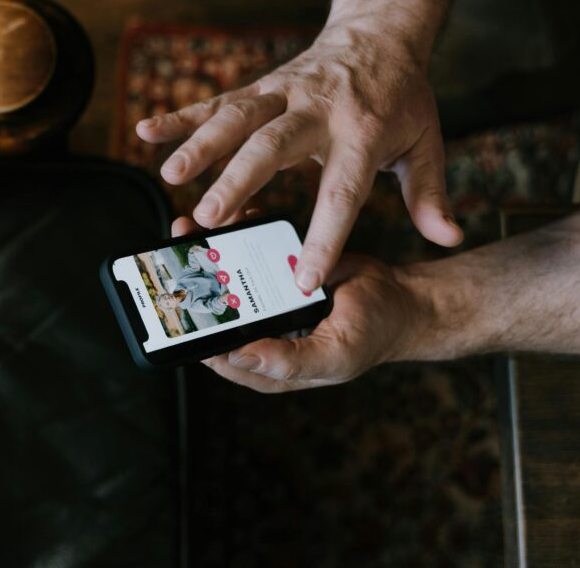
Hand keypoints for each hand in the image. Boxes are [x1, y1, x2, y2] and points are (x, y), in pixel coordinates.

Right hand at [137, 24, 463, 292]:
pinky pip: (216, 100)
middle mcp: (318, 111)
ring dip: (200, 144)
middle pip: (274, 147)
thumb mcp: (426, 143)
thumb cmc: (401, 98)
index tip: (303, 278)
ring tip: (169, 176)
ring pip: (237, 118)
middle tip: (211, 217)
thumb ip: (431, 195)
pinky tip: (146, 131)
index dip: (323, 237)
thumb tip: (451, 238)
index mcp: (363, 134)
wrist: (379, 31)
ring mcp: (284, 93)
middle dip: (239, 179)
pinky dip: (181, 115)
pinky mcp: (261, 85)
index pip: (342, 192)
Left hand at [171, 216, 427, 392]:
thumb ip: (288, 361)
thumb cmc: (373, 334)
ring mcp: (269, 300)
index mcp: (268, 363)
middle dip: (192, 281)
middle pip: (214, 311)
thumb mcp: (335, 355)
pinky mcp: (280, 270)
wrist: (405, 298)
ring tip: (189, 226)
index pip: (215, 352)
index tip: (176, 300)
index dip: (191, 329)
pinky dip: (238, 235)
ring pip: (227, 279)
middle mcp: (262, 331)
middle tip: (174, 252)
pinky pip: (251, 255)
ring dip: (207, 252)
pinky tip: (230, 216)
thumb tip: (236, 357)